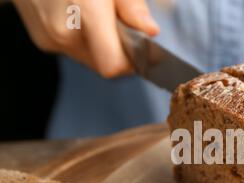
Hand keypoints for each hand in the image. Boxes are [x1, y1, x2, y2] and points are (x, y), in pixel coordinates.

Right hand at [13, 0, 159, 77]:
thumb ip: (131, 6)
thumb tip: (151, 31)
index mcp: (84, 10)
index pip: (113, 65)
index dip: (130, 62)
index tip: (139, 48)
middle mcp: (63, 30)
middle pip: (105, 63)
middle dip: (117, 48)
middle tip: (117, 20)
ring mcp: (49, 37)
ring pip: (91, 58)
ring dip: (100, 43)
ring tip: (95, 13)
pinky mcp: (42, 40)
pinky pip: (74, 49)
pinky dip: (83, 38)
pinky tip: (78, 13)